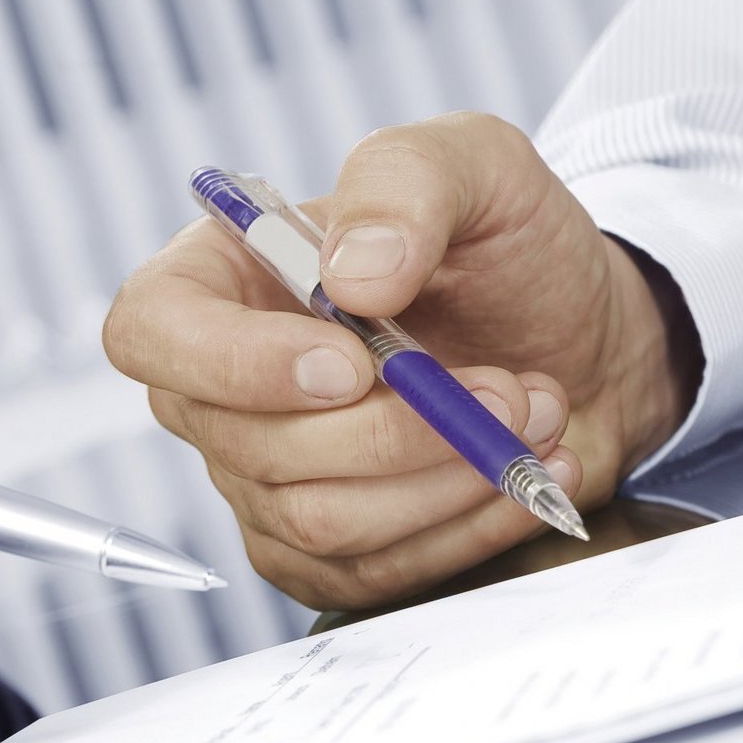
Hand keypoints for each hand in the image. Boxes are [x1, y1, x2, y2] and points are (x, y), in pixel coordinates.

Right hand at [104, 111, 700, 608]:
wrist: (588, 339)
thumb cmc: (512, 248)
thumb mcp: (478, 169)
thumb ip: (406, 186)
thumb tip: (352, 276)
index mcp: (226, 277)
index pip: (153, 333)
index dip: (235, 364)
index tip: (351, 365)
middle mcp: (227, 389)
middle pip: (255, 449)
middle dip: (400, 429)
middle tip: (509, 390)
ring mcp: (270, 481)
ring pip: (321, 522)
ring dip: (446, 479)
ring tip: (534, 420)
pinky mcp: (330, 554)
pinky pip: (375, 573)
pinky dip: (464, 531)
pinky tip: (526, 478)